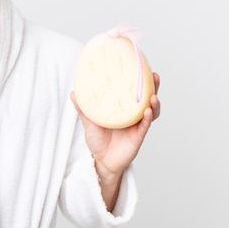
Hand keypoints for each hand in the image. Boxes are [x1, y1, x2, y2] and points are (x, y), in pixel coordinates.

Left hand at [71, 72, 160, 209]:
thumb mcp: (89, 121)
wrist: (101, 161)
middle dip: (154, 87)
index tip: (142, 66)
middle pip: (148, 98)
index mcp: (124, 108)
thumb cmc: (98, 140)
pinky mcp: (138, 137)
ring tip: (153, 96)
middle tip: (154, 76)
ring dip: (154, 103)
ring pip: (151, 111)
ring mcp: (137, 125)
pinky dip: (147, 118)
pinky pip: (145, 125)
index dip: (140, 80)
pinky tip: (147, 111)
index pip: (134, 91)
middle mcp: (133, 115)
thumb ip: (83, 108)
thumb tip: (73, 92)